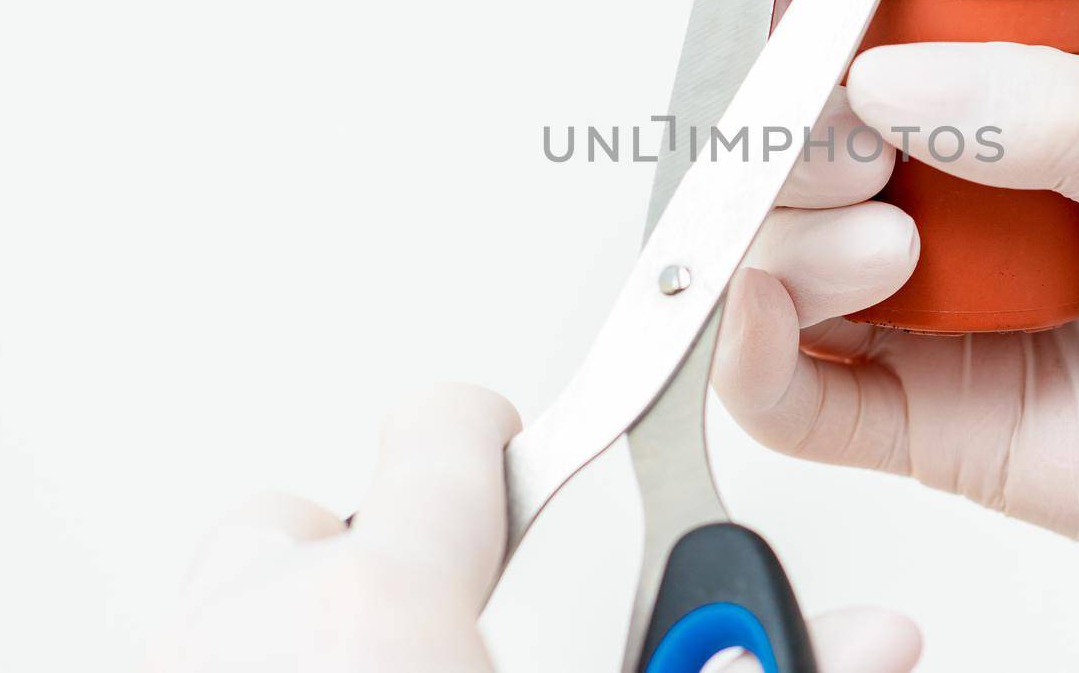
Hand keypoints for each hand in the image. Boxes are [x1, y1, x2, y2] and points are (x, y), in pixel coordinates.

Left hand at [150, 383, 921, 672]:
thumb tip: (879, 636)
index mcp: (385, 609)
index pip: (442, 428)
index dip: (497, 436)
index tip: (529, 460)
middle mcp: (251, 633)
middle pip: (315, 514)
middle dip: (390, 556)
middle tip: (450, 625)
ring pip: (241, 595)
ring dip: (314, 623)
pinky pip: (198, 661)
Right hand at [714, 43, 1078, 672]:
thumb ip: (1046, 112)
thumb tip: (891, 80)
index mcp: (1017, 124)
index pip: (868, 66)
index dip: (811, 47)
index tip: (798, 34)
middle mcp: (960, 219)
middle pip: (799, 169)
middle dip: (791, 145)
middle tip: (854, 142)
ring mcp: (938, 324)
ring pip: (775, 270)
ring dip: (786, 241)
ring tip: (890, 242)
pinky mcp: (931, 429)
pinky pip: (796, 403)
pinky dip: (746, 357)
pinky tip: (765, 312)